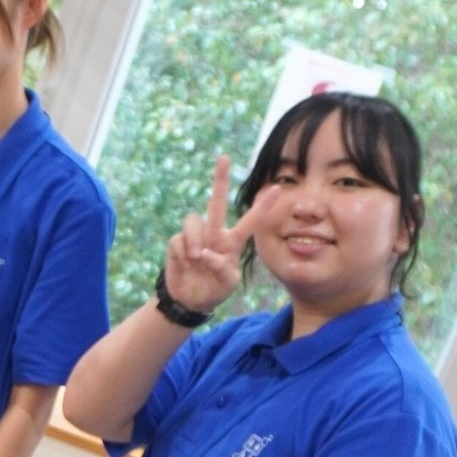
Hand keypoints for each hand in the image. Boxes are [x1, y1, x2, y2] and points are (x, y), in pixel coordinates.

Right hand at [163, 156, 277, 312]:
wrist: (190, 299)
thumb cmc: (214, 289)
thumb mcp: (227, 284)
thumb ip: (223, 268)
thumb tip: (205, 253)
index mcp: (232, 243)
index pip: (250, 222)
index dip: (263, 207)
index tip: (277, 189)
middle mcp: (214, 234)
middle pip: (217, 203)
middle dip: (220, 179)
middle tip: (225, 158)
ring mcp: (196, 237)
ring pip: (194, 221)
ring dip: (195, 240)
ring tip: (196, 259)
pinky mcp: (178, 242)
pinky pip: (178, 240)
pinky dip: (182, 254)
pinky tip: (186, 264)